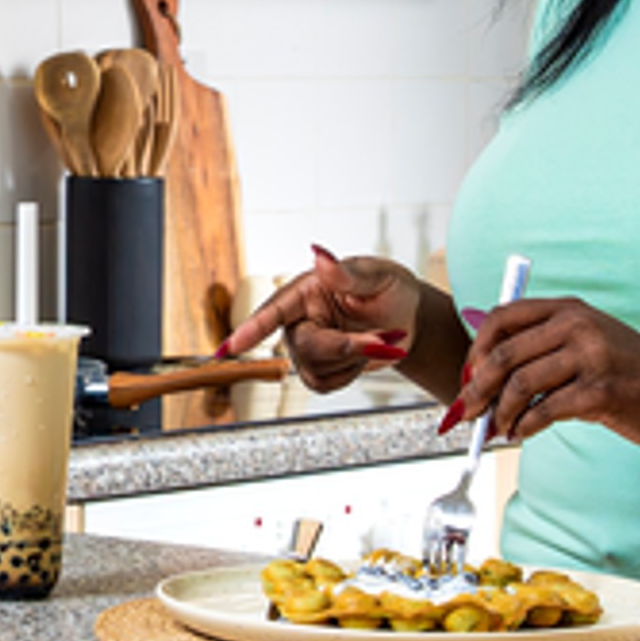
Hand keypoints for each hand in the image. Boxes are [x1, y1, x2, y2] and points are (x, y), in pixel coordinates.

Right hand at [221, 245, 418, 395]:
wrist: (409, 322)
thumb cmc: (391, 290)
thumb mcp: (378, 276)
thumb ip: (347, 273)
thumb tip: (321, 256)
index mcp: (307, 291)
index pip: (273, 310)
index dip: (251, 329)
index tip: (230, 347)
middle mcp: (300, 318)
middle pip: (303, 346)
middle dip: (346, 347)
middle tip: (383, 340)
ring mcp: (307, 344)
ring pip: (313, 369)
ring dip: (353, 360)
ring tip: (378, 340)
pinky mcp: (318, 367)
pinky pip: (323, 384)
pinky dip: (349, 375)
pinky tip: (363, 357)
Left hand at [447, 293, 639, 452]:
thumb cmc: (632, 372)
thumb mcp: (589, 342)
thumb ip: (544, 346)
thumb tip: (483, 369)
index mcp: (569, 310)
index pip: (503, 318)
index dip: (476, 349)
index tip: (468, 377)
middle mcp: (578, 326)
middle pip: (504, 354)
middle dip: (476, 388)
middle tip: (467, 412)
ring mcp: (591, 357)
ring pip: (520, 385)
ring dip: (499, 412)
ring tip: (496, 429)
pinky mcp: (602, 391)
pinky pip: (545, 412)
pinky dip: (524, 427)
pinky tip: (521, 435)